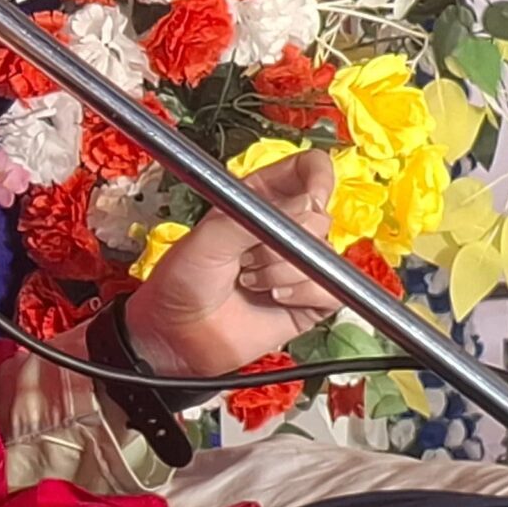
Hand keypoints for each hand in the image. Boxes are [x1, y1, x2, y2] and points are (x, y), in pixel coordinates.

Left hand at [122, 150, 341, 377]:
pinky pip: (330, 289)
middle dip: (283, 240)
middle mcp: (284, 227)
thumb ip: (257, 216)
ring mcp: (298, 263)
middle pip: (321, 216)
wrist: (178, 335)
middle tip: (248, 255)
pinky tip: (272, 296)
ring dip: (283, 271)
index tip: (308, 200)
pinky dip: (301, 294)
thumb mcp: (209, 237)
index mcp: (260, 197)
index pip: (309, 170)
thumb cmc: (181, 281)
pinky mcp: (309, 299)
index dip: (317, 180)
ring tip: (250, 280)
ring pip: (324, 254)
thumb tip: (306, 204)